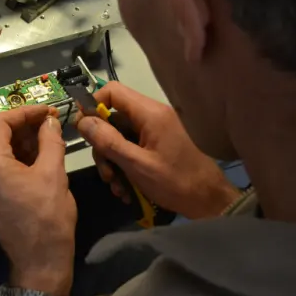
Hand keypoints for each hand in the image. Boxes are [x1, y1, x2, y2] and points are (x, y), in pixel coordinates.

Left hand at [0, 106, 75, 295]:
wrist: (41, 263)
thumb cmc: (47, 219)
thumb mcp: (53, 174)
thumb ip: (50, 141)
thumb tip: (50, 121)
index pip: (0, 122)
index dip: (24, 112)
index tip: (47, 111)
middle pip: (1, 137)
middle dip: (27, 127)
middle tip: (53, 123)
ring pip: (5, 153)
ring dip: (27, 143)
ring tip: (53, 140)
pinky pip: (7, 169)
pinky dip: (25, 159)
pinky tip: (45, 158)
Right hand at [76, 82, 240, 219]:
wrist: (213, 204)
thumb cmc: (177, 182)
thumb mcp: (137, 164)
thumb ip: (108, 141)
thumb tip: (82, 121)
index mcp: (150, 113)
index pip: (112, 91)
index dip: (93, 105)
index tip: (83, 130)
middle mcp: (153, 116)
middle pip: (113, 118)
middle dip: (103, 146)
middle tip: (106, 173)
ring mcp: (157, 130)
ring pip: (120, 136)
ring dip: (113, 160)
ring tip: (117, 187)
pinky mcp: (160, 144)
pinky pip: (132, 146)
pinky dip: (125, 165)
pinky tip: (126, 188)